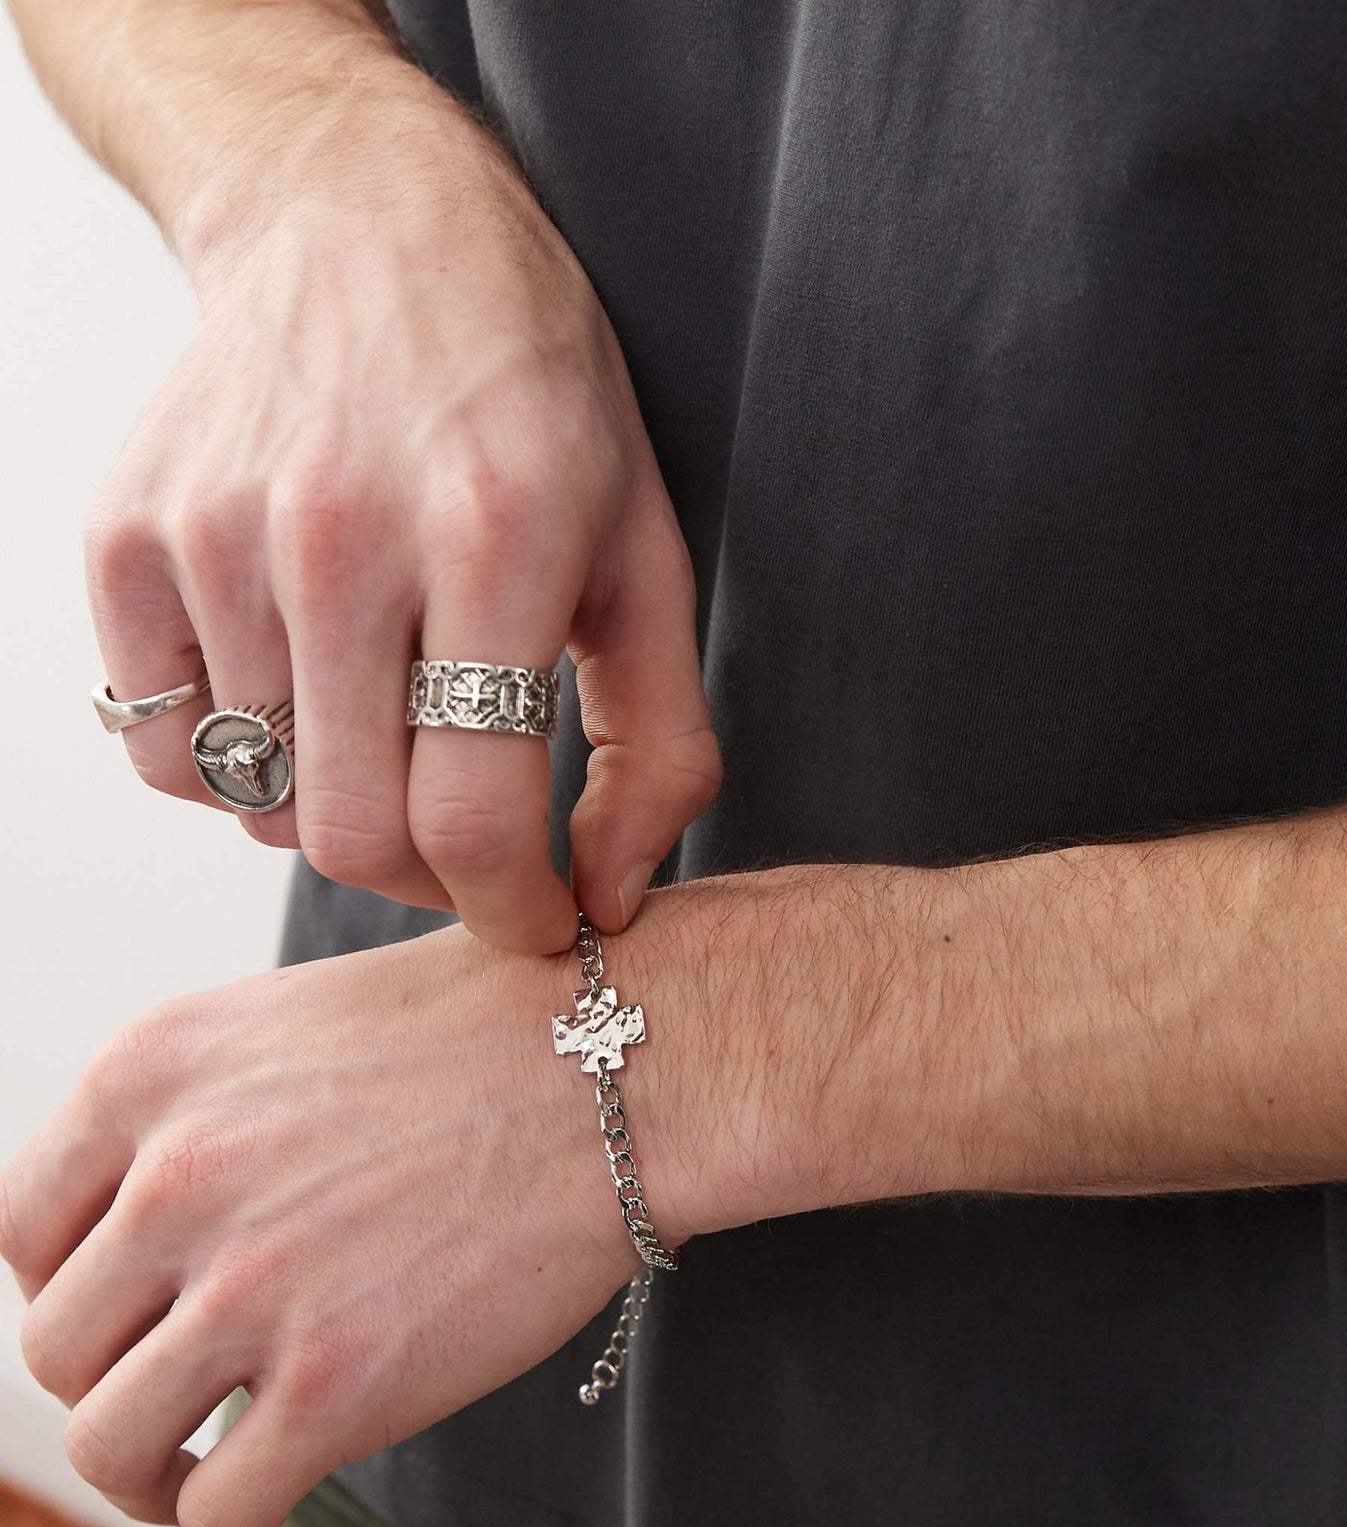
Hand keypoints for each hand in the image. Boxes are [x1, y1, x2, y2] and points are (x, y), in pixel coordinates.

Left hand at [0, 866, 935, 1526]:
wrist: (631, 1062)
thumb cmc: (493, 1029)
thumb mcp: (297, 1023)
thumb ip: (202, 1113)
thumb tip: (157, 1224)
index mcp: (151, 1074)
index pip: (24, 1227)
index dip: (68, 1292)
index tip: (126, 1320)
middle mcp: (175, 1176)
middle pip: (60, 1345)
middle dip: (114, 1385)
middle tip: (177, 1403)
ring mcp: (252, 1285)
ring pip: (111, 1445)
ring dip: (150, 1482)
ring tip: (203, 1481)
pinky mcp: (339, 1385)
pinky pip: (221, 1515)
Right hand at [87, 109, 719, 948]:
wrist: (363, 222)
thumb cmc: (529, 398)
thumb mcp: (645, 549)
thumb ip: (657, 739)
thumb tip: (614, 898)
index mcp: (493, 540)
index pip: (475, 817)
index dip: (515, 909)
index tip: (542, 921)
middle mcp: (338, 536)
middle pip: (354, 834)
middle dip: (428, 879)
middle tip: (470, 843)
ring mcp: (214, 534)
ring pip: (259, 803)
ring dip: (336, 808)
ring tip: (388, 730)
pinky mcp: (126, 535)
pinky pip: (163, 749)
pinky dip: (232, 766)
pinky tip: (298, 698)